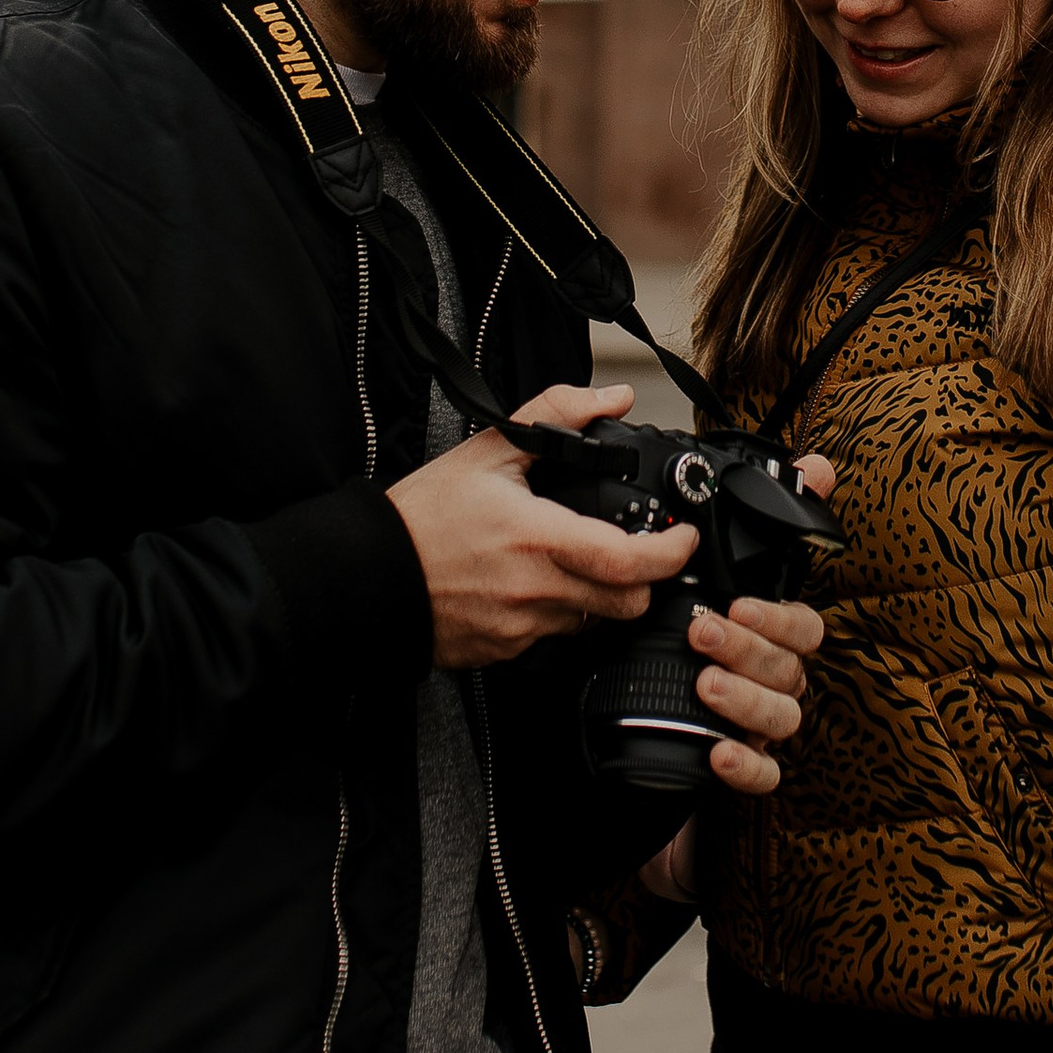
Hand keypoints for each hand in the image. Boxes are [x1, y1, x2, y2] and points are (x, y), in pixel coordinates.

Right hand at [389, 384, 696, 670]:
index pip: (630, 562)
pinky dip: (561, 612)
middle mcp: (536, 591)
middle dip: (647, 579)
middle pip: (628, 603)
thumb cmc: (422, 516)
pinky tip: (536, 584)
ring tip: (577, 562)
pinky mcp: (506, 652)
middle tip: (640, 551)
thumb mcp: (490, 448)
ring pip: (593, 621)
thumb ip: (558, 414)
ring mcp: (522, 628)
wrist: (369, 574)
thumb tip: (612, 400)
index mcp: (538, 539)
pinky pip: (554, 637)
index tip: (683, 538)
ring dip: (601, 595)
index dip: (672, 554)